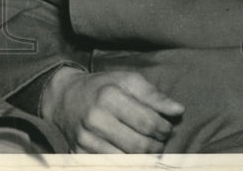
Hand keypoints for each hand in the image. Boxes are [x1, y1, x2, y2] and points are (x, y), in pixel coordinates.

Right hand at [41, 68, 183, 153]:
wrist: (64, 97)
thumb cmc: (101, 87)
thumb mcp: (126, 81)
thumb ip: (153, 95)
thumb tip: (178, 110)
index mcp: (108, 97)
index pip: (149, 123)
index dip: (165, 128)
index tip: (166, 126)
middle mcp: (95, 120)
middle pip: (141, 146)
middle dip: (158, 146)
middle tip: (159, 140)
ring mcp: (86, 140)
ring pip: (130, 161)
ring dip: (145, 157)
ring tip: (146, 146)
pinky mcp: (81, 154)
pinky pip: (114, 167)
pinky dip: (128, 163)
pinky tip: (131, 153)